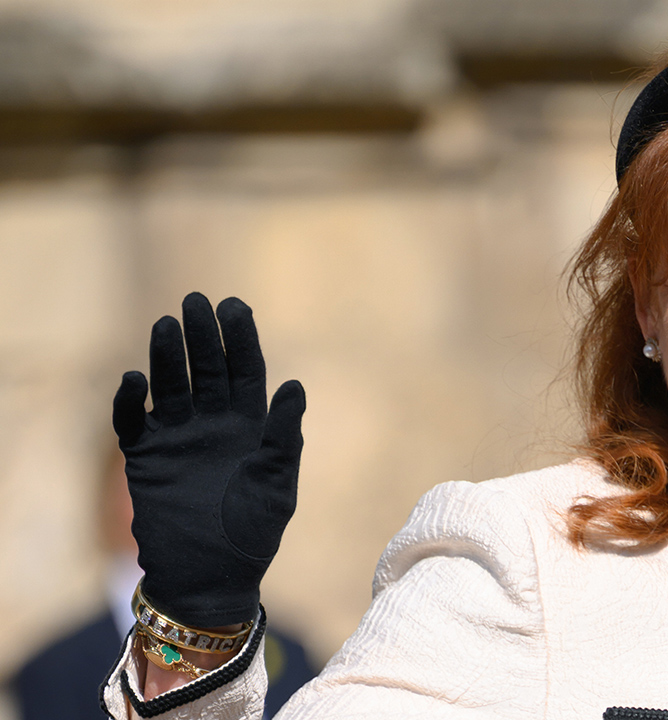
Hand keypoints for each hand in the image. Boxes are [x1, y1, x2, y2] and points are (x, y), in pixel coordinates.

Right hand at [113, 293, 304, 627]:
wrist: (212, 577)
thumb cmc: (253, 533)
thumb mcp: (278, 485)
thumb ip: (285, 437)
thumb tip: (295, 385)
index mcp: (251, 424)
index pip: (245, 370)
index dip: (241, 338)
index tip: (235, 306)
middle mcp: (213, 422)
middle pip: (206, 368)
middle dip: (201, 335)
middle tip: (195, 301)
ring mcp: (178, 436)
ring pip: (170, 385)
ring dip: (167, 356)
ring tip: (165, 325)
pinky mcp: (145, 457)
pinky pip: (133, 421)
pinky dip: (131, 400)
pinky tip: (136, 380)